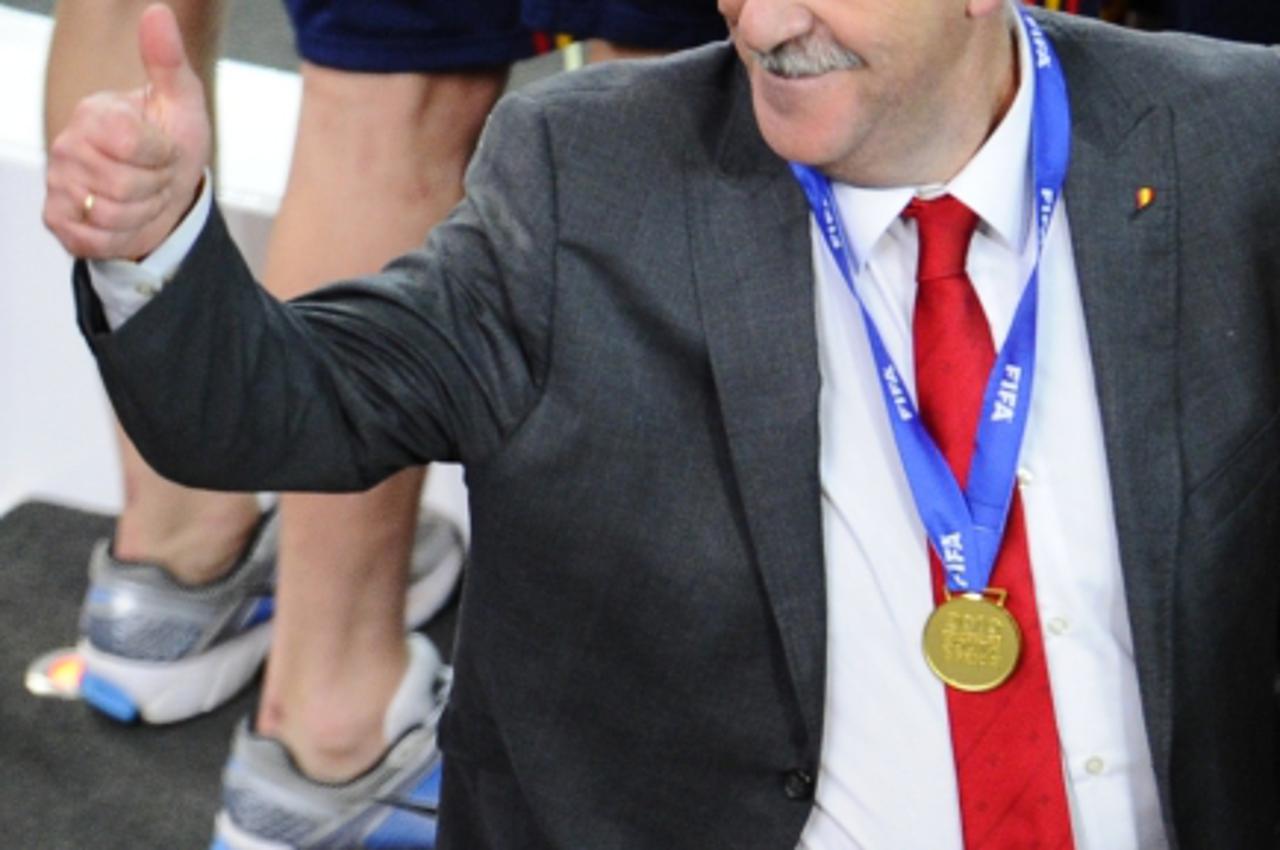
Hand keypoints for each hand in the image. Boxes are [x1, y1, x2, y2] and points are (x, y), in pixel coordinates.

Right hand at [43, 3, 211, 259]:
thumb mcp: (183, 104)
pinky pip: (93, 241)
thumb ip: (168, 62)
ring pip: (111, 215)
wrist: (167, 193)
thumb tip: (157, 12)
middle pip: (124, 185)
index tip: (165, 150)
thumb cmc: (173, 142)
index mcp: (96, 113)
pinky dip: (121, 237)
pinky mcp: (58, 220)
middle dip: (156, 188)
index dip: (162, 155)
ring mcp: (59, 183)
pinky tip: (125, 219)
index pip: (131, 143)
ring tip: (143, 196)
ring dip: (142, 214)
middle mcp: (68, 145)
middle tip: (156, 177)